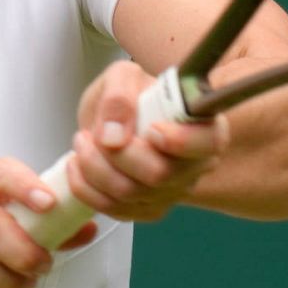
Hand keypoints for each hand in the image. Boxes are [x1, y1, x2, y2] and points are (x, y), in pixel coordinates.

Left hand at [68, 61, 229, 221]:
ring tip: (82, 143)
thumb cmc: (126, 95)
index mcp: (203, 125)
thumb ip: (119, 98)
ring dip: (94, 168)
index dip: (181, 140)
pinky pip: (115, 210)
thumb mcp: (121, 77)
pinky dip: (87, 189)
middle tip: (92, 134)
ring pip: (131, 193)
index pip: (209, 142)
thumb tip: (114, 137)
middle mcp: (195, 164)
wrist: (110, 120)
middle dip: (116, 154)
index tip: (151, 129)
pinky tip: (78, 166)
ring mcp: (172, 191)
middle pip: (160, 173)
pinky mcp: (147, 209)